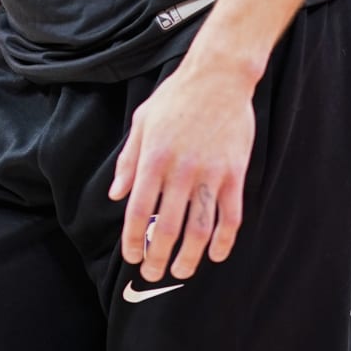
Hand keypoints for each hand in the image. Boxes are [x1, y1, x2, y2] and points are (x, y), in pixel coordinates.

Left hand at [108, 63, 256, 281]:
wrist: (219, 76)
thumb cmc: (176, 96)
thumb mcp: (142, 122)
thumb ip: (128, 161)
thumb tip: (116, 195)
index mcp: (153, 158)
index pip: (137, 210)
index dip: (132, 239)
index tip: (130, 256)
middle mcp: (180, 170)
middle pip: (166, 226)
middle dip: (157, 256)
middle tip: (152, 273)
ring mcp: (210, 173)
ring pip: (200, 228)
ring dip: (190, 256)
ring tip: (180, 270)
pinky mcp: (235, 173)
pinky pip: (231, 215)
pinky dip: (225, 240)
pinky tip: (217, 255)